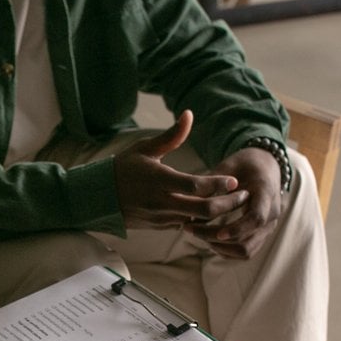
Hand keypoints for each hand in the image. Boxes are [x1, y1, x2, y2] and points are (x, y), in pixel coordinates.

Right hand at [114, 111, 244, 229]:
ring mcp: (160, 217)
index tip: (235, 181)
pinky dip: (202, 221)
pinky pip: (186, 226)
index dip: (218, 184)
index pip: (196, 186)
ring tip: (235, 204)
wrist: (97, 198)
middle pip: (203, 210)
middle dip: (228, 204)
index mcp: (159, 180)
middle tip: (244, 196)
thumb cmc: (122, 168)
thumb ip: (171, 135)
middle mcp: (161, 202)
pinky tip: (214, 212)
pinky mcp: (159, 227)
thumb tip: (189, 114)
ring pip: (198, 222)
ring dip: (218, 214)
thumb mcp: (145, 149)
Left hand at [194, 144, 283, 258]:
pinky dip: (226, 250)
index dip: (236, 228)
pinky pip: (245, 251)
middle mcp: (272, 213)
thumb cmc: (243, 164)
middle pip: (247, 240)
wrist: (264, 167)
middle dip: (217, 241)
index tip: (215, 233)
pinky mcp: (261, 235)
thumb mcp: (228, 166)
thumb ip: (212, 185)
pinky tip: (208, 239)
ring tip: (197, 234)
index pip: (256, 218)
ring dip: (220, 248)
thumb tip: (190, 203)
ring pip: (246, 251)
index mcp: (266, 193)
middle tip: (191, 230)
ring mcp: (268, 227)